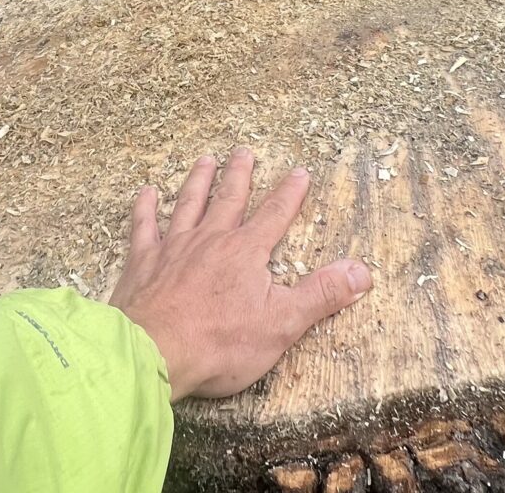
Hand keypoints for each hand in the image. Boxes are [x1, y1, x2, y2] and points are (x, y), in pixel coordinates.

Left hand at [109, 148, 371, 399]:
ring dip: (198, 181)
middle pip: (229, 199)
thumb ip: (321, 295)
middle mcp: (210, 240)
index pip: (275, 215)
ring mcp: (173, 248)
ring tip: (204, 160)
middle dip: (240, 174)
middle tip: (244, 150)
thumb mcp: (282, 324)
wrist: (153, 353)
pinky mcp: (142, 263)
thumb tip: (362, 271)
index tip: (299, 171)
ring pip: (188, 204)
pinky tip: (146, 192)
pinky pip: (143, 226)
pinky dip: (145, 207)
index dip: (290, 193)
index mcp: (245, 252)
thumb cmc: (219, 343)